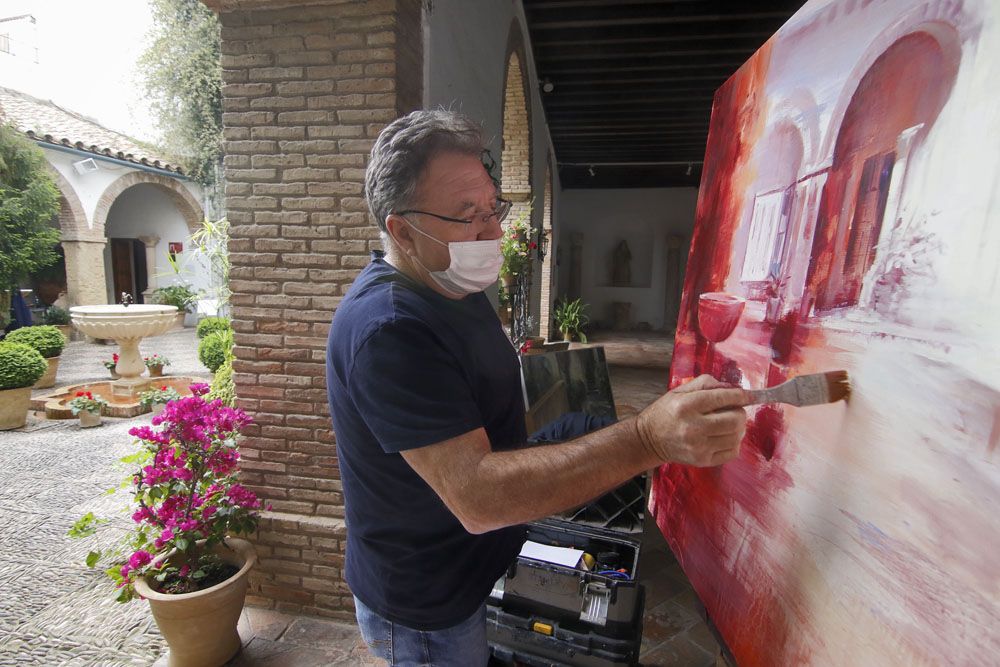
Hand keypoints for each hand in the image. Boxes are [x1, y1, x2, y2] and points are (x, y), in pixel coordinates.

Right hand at [635, 375, 749, 466]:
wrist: (649, 440)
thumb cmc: (666, 412)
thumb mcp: (679, 391)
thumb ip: (706, 384)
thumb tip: (732, 388)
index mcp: (687, 406)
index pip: (723, 398)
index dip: (741, 395)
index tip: (747, 395)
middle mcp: (693, 427)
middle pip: (735, 420)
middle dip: (739, 412)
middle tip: (733, 410)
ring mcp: (698, 447)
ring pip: (736, 436)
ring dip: (738, 428)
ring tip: (727, 424)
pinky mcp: (702, 460)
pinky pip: (733, 452)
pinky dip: (734, 443)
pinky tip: (723, 437)